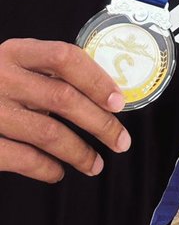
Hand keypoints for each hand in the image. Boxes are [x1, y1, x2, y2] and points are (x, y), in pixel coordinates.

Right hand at [0, 38, 130, 182]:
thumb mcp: (12, 64)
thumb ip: (45, 72)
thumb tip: (102, 93)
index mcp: (14, 52)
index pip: (64, 58)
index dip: (96, 79)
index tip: (119, 101)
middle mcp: (1, 77)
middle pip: (63, 98)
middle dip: (99, 123)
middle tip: (121, 141)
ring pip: (48, 133)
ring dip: (79, 152)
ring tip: (95, 164)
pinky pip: (22, 158)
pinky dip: (46, 168)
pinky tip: (58, 172)